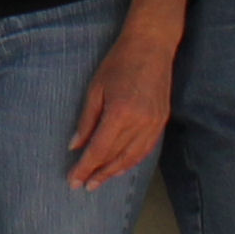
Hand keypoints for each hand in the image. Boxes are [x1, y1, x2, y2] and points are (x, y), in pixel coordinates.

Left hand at [67, 20, 176, 190]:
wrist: (151, 47)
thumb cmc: (119, 63)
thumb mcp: (95, 89)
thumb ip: (86, 121)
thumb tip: (74, 146)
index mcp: (120, 114)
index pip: (98, 150)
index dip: (85, 168)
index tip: (73, 180)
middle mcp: (139, 123)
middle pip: (115, 157)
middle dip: (98, 174)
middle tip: (83, 186)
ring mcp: (153, 124)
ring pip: (132, 158)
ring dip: (114, 172)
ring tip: (99, 181)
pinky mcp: (161, 121)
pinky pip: (146, 149)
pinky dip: (132, 162)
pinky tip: (120, 168)